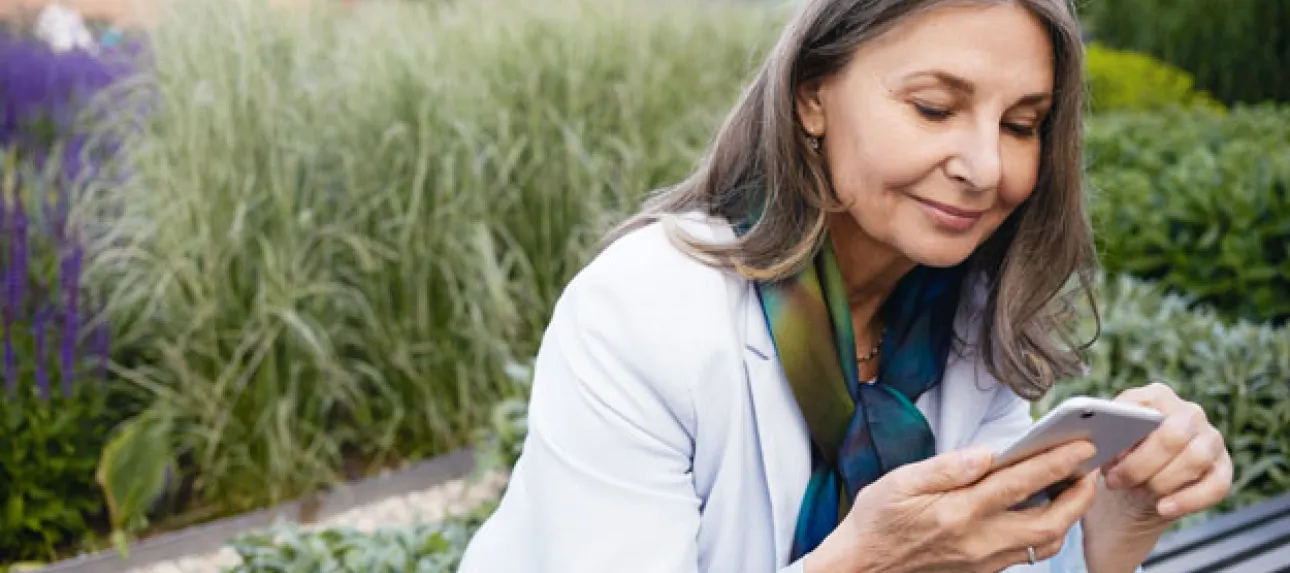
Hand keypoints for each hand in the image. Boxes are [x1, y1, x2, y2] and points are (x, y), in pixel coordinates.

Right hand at [805, 441, 1099, 572]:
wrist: (863, 568)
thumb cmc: (876, 522)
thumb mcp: (898, 483)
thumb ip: (945, 468)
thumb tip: (986, 453)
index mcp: (958, 512)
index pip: (1020, 484)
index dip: (1056, 463)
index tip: (1082, 446)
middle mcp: (979, 541)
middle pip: (1049, 521)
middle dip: (1079, 495)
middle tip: (1091, 469)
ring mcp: (984, 561)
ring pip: (1044, 542)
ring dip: (1068, 515)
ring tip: (1074, 488)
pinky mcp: (983, 571)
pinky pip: (1027, 553)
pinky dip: (1045, 531)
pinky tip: (1043, 511)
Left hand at [1099, 382, 1232, 527]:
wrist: (1138, 486)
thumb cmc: (1121, 458)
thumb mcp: (1108, 445)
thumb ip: (1107, 439)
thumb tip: (1104, 447)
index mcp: (1157, 396)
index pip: (1145, 408)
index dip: (1126, 435)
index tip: (1109, 457)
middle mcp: (1189, 412)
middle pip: (1173, 435)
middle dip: (1141, 464)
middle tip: (1117, 482)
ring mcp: (1211, 439)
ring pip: (1195, 458)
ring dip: (1161, 481)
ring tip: (1137, 493)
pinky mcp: (1224, 468)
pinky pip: (1216, 486)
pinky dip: (1187, 500)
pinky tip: (1163, 508)